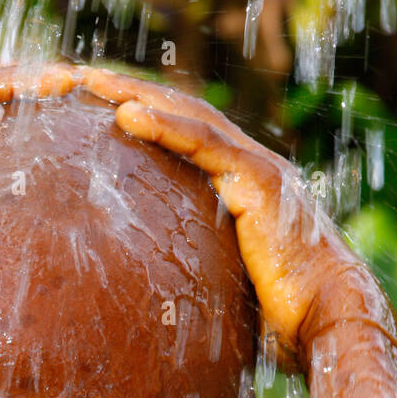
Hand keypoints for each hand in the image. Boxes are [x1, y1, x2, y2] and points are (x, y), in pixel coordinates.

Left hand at [78, 66, 387, 363]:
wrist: (327, 319)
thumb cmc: (276, 317)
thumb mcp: (217, 288)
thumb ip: (185, 275)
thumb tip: (137, 305)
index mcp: (234, 185)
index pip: (175, 136)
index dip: (133, 114)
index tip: (82, 105)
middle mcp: (245, 164)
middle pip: (175, 112)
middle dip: (122, 90)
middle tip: (69, 78)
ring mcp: (255, 167)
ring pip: (186, 115)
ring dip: (132, 93)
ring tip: (85, 80)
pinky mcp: (260, 181)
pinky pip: (205, 145)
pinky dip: (165, 125)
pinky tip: (125, 114)